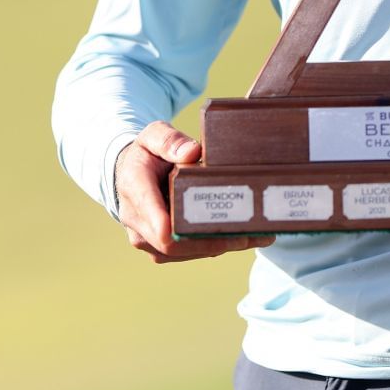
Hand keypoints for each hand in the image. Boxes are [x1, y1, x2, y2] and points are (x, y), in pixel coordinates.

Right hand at [116, 120, 272, 263]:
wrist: (131, 173)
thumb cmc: (146, 153)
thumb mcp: (153, 136)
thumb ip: (170, 140)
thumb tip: (192, 153)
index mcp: (135, 189)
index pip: (152, 217)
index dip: (173, 229)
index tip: (201, 230)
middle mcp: (137, 221)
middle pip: (174, 244)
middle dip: (212, 241)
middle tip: (249, 233)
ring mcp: (148, 239)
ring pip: (184, 252)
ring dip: (219, 246)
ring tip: (257, 235)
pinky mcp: (161, 248)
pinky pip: (188, 253)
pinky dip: (215, 247)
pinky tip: (244, 239)